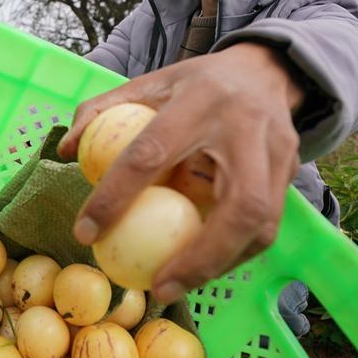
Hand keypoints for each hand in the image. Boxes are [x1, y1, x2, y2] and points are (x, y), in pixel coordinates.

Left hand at [57, 42, 304, 302]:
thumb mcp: (146, 83)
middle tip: (158, 288)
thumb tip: (66, 152)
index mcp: (198, 99)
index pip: (151, 153)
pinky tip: (201, 268)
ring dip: (221, 264)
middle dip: (200, 257)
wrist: (263, 70)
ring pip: (262, 222)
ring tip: (178, 287)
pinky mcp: (291, 171)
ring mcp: (277, 151)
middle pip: (238, 203)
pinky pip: (267, 225)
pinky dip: (234, 253)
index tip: (86, 234)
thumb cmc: (194, 85)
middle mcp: (246, 127)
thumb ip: (101, 111)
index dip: (115, 197)